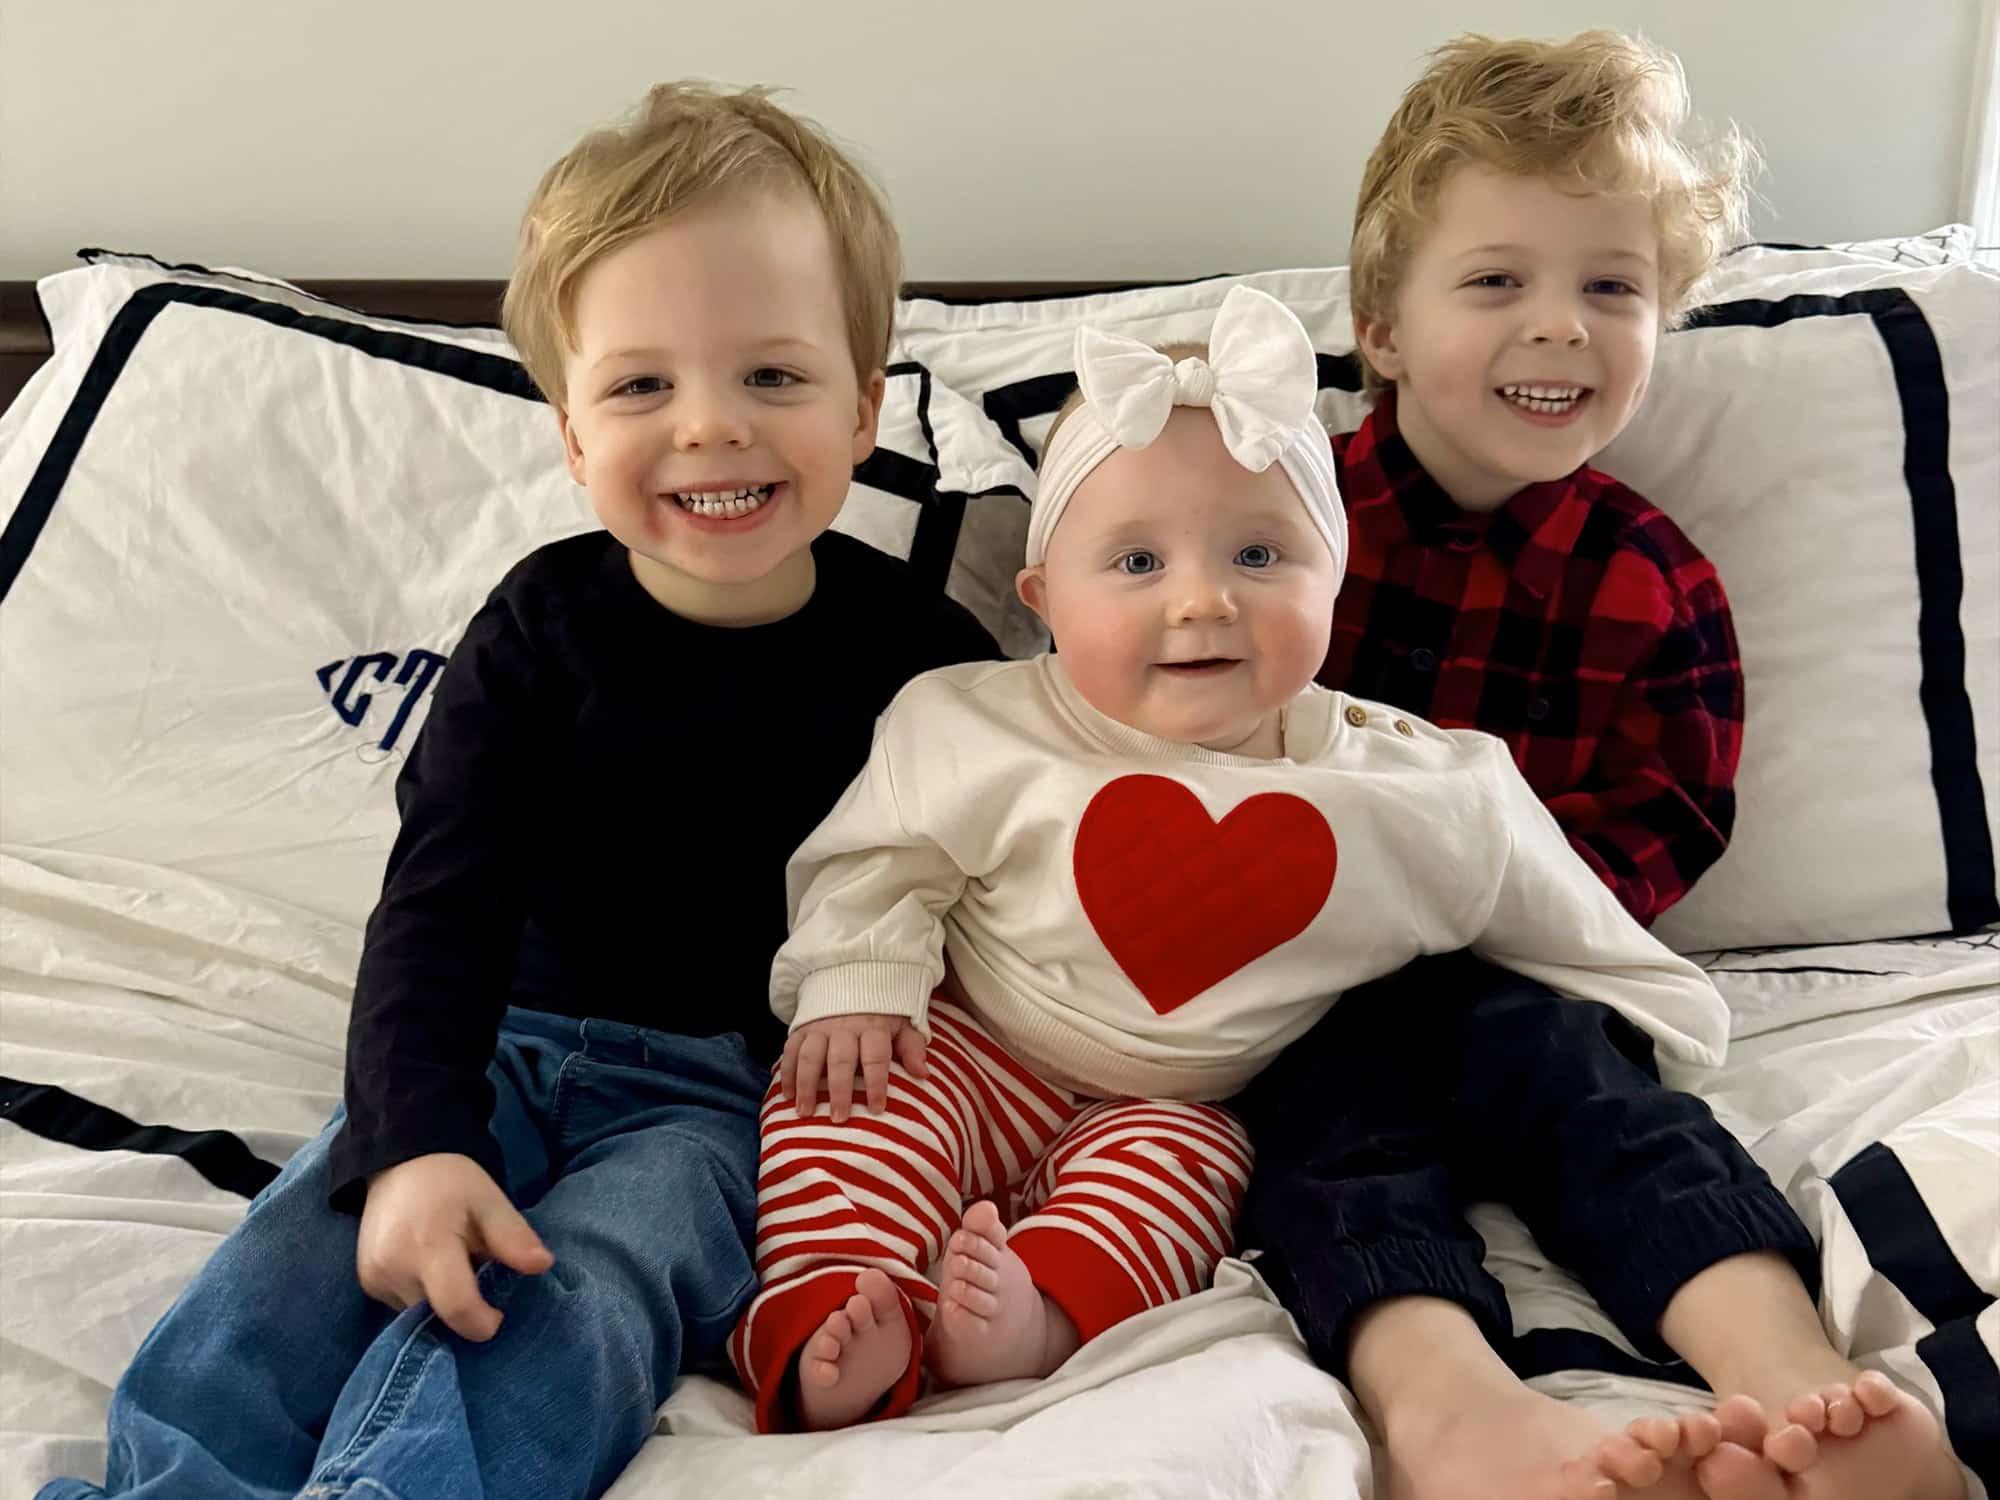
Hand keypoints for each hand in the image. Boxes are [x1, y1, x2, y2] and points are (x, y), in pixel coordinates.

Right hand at [356, 1152, 553, 1340]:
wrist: (400, 1162)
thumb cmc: (452, 1181)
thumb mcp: (490, 1202)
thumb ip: (513, 1237)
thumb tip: (542, 1266)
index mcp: (428, 1246)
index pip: (456, 1308)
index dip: (482, 1322)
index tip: (498, 1315)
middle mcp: (394, 1268)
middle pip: (437, 1316)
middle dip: (463, 1308)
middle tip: (477, 1274)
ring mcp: (375, 1277)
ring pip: (418, 1314)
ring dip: (440, 1302)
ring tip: (452, 1266)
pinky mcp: (367, 1281)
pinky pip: (401, 1305)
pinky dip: (421, 1295)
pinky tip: (430, 1268)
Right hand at [780, 1013, 927, 1121]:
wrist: (851, 978)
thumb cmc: (881, 1012)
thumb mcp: (902, 1024)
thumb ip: (912, 1048)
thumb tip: (924, 1075)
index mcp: (874, 1027)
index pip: (876, 1057)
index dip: (876, 1083)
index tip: (877, 1109)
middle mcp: (845, 1026)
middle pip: (841, 1060)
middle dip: (839, 1090)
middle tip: (838, 1118)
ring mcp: (820, 1027)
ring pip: (810, 1056)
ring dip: (806, 1085)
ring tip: (804, 1112)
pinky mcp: (801, 1028)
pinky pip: (790, 1050)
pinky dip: (787, 1072)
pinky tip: (787, 1094)